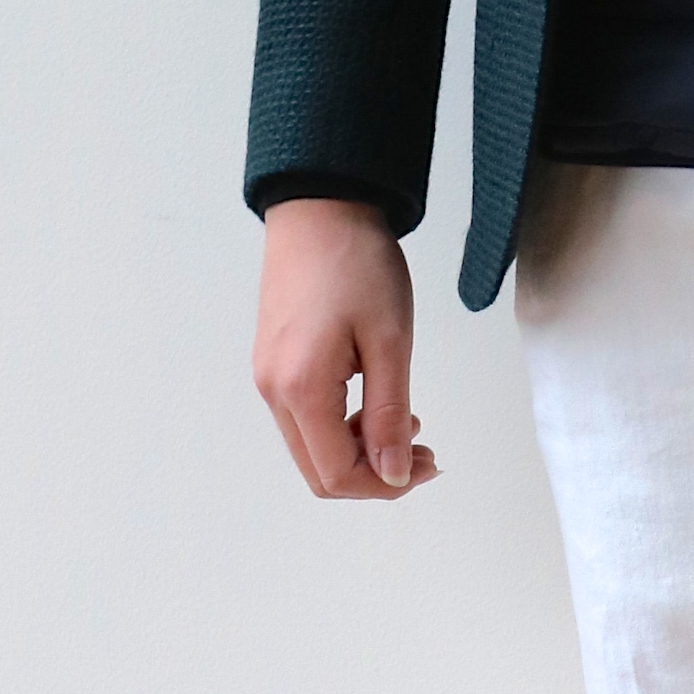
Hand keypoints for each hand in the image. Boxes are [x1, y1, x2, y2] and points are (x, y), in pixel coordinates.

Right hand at [253, 198, 437, 498]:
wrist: (322, 208)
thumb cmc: (357, 263)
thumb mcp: (390, 342)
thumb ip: (389, 415)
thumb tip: (393, 475)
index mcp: (301, 388)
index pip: (336, 475)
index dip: (384, 486)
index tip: (425, 466)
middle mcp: (273, 391)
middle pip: (319, 471)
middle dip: (374, 475)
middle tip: (422, 454)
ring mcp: (268, 377)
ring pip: (312, 447)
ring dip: (361, 451)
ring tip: (408, 424)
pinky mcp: (274, 363)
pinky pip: (306, 418)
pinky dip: (343, 427)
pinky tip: (377, 404)